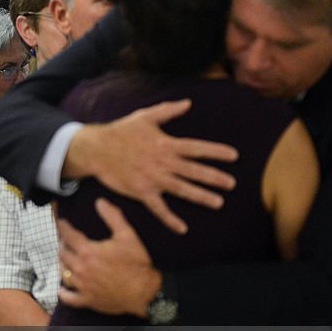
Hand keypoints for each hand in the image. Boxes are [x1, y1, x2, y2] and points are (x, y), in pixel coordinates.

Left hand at [57, 198, 161, 317]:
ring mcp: (82, 286)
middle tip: (66, 241)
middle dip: (63, 245)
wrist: (145, 292)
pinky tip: (63, 288)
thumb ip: (113, 217)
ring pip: (62, 273)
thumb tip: (100, 202)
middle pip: (63, 253)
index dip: (63, 227)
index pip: (68, 235)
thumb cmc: (137, 264)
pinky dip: (63, 292)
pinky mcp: (86, 300)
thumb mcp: (128, 236)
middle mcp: (81, 268)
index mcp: (88, 251)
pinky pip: (67, 297)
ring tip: (66, 259)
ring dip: (62, 264)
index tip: (62, 223)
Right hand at [69, 100, 237, 233]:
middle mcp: (163, 163)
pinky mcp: (141, 192)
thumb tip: (188, 103)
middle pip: (194, 171)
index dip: (216, 152)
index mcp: (167, 144)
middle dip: (215, 177)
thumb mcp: (145, 116)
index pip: (197, 149)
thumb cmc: (121, 131)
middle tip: (232, 183)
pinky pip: (158, 209)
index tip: (234, 156)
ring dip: (201, 197)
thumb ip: (168, 111)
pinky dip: (170, 219)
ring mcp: (153, 179)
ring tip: (218, 202)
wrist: (97, 149)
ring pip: (182, 189)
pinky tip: (182, 228)